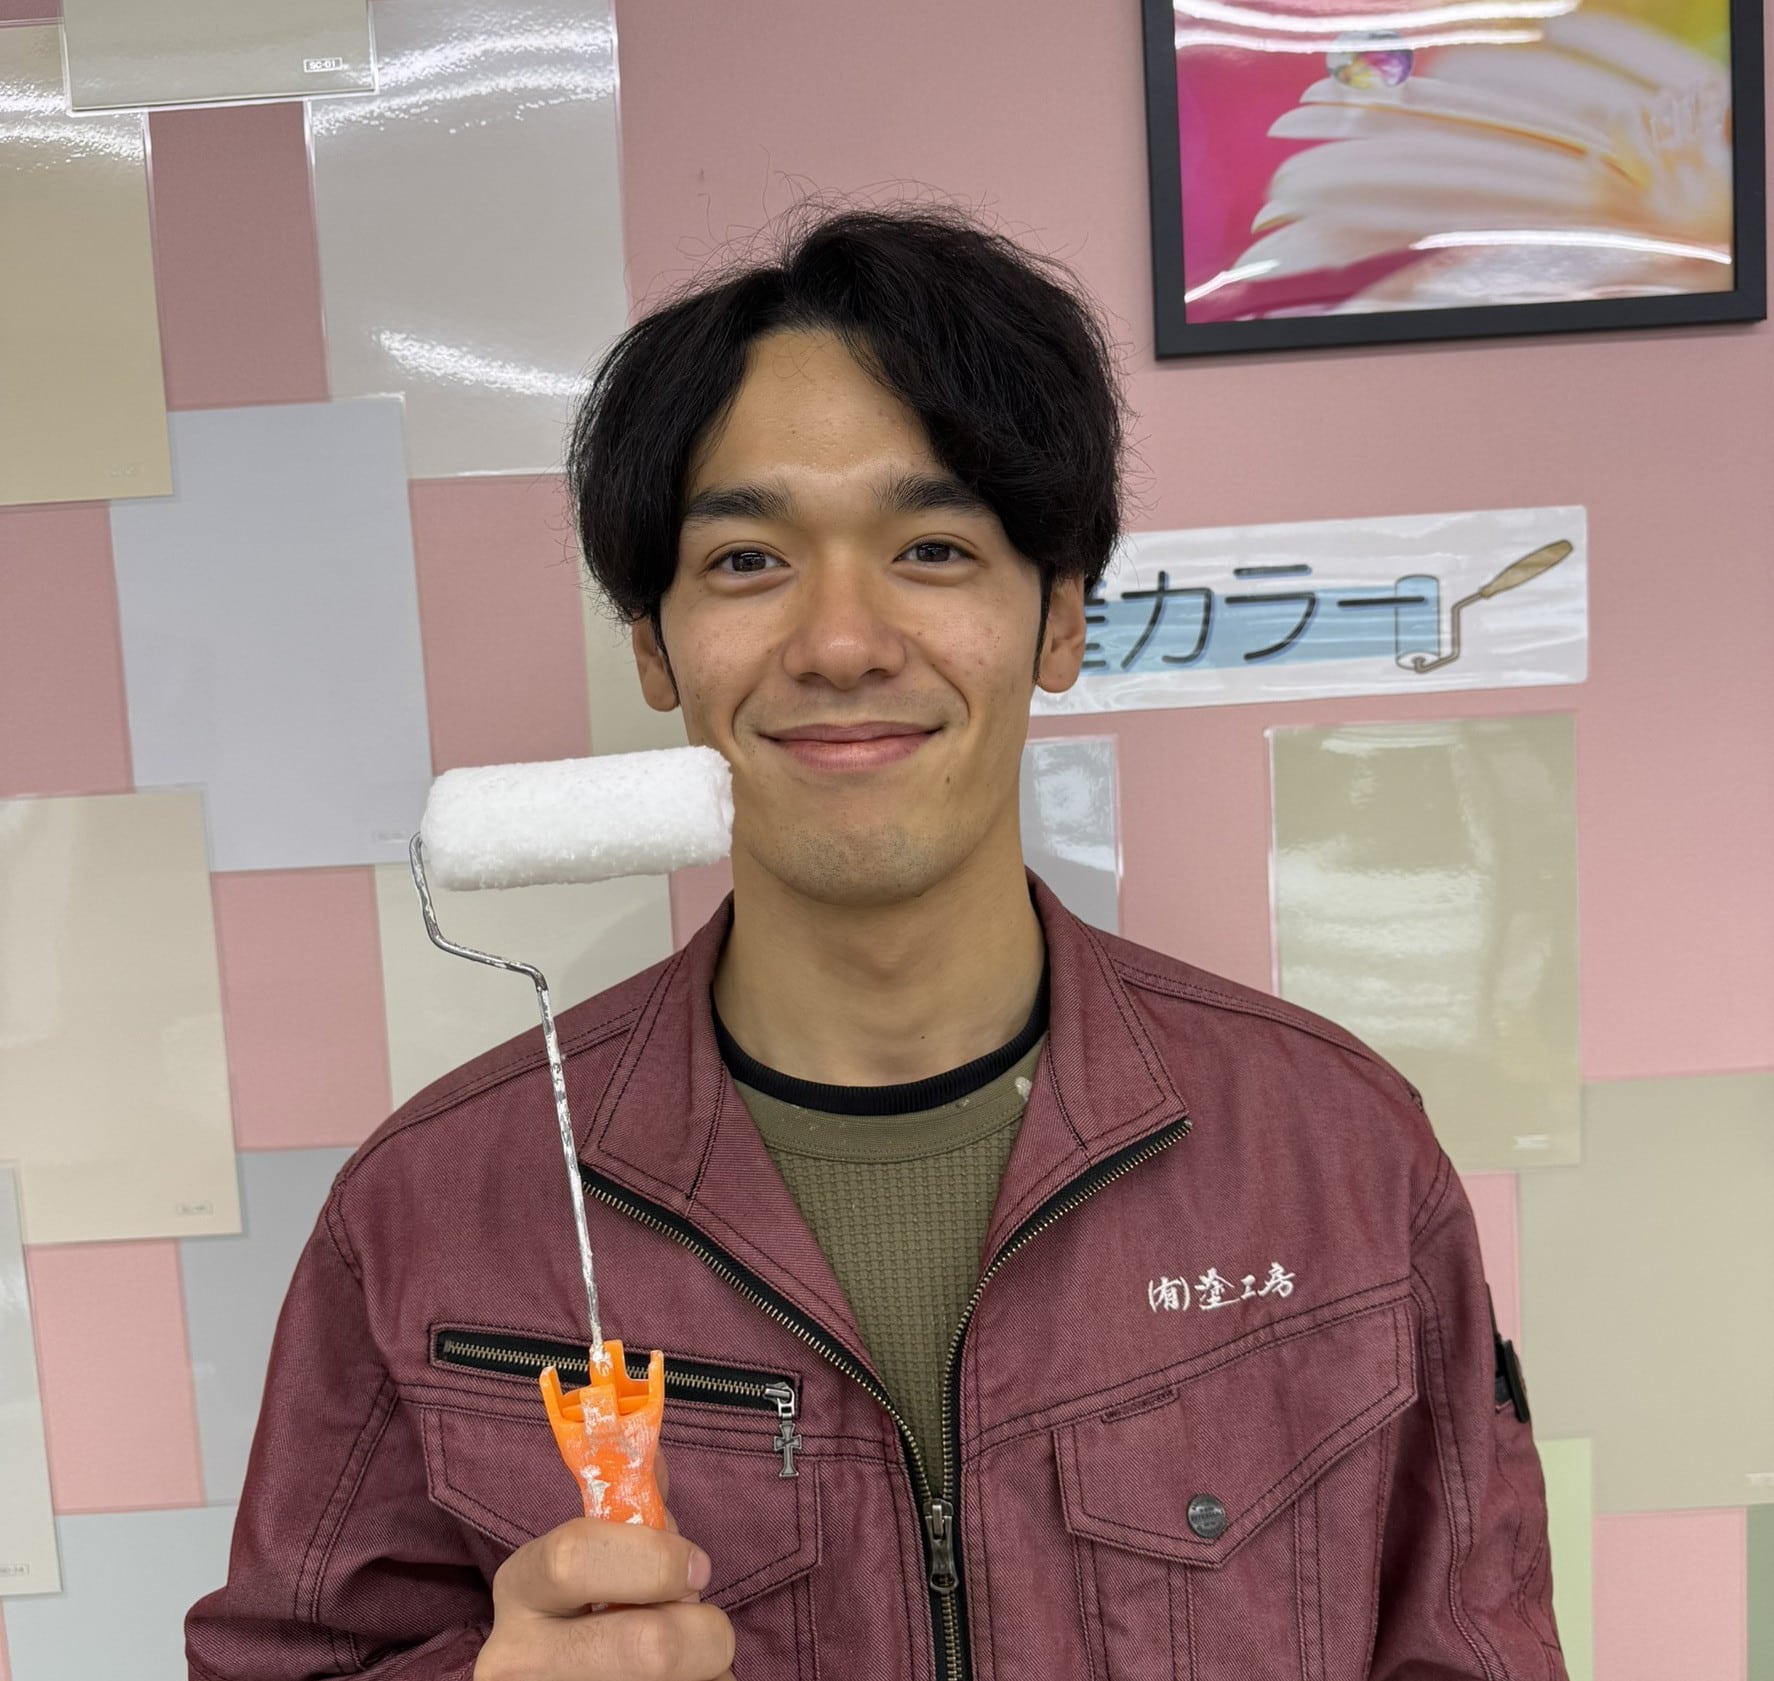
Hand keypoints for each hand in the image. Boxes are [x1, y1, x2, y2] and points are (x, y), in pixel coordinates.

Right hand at [474, 1456, 734, 1680]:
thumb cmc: (594, 1614)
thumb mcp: (602, 1553)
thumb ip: (633, 1501)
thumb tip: (658, 1450)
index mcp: (521, 1588)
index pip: (575, 1557)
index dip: (654, 1559)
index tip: (697, 1567)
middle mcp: (516, 1662)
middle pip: (649, 1649)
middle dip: (705, 1634)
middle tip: (706, 1632)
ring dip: (708, 1674)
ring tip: (688, 1668)